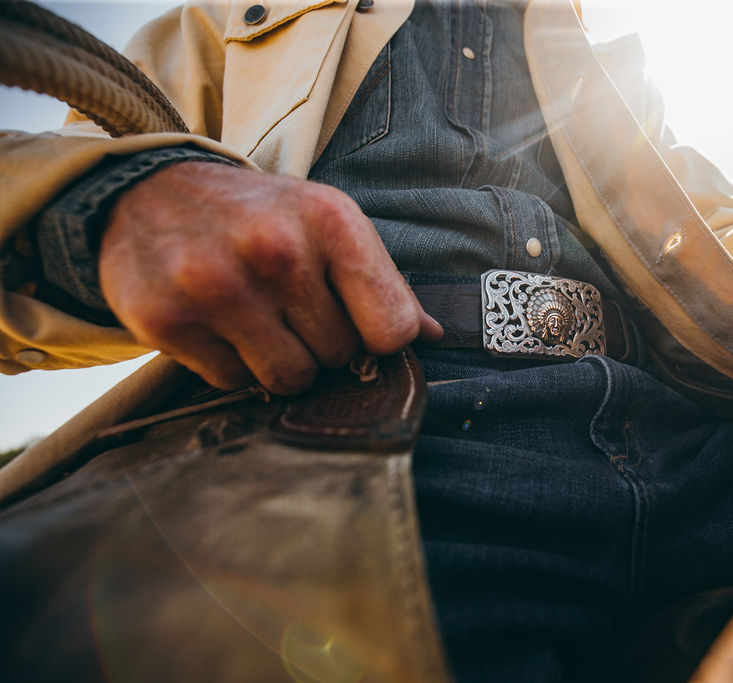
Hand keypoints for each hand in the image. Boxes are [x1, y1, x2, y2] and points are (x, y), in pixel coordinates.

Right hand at [99, 161, 441, 393]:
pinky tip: (219, 324)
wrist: (149, 193)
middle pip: (339, 356)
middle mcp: (274, 249)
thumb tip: (433, 336)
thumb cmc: (258, 215)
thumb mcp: (327, 223)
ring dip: (280, 361)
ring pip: (288, 379)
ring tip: (258, 317)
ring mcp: (216, 286)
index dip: (381, 339)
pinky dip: (233, 365)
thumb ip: (382, 282)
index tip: (360, 324)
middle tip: (291, 307)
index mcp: (329, 220)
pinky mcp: (166, 320)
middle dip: (322, 343)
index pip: (392, 328)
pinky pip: (233, 383)